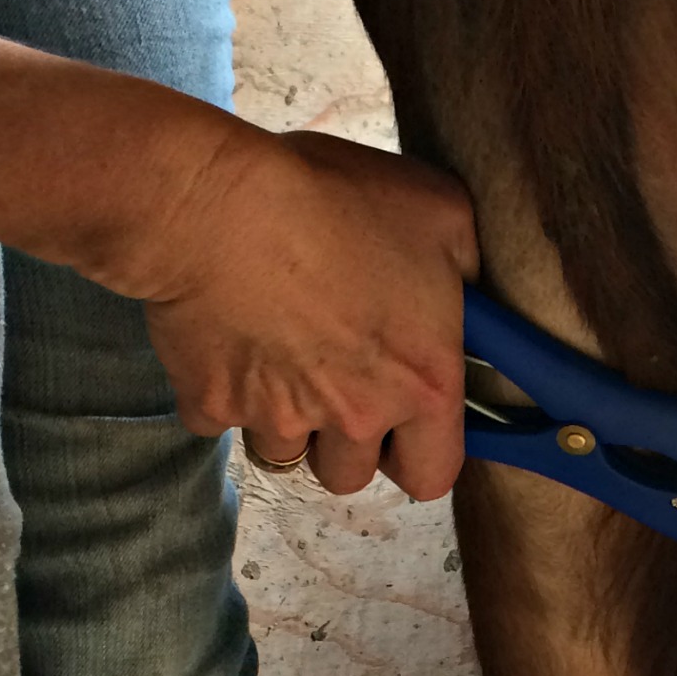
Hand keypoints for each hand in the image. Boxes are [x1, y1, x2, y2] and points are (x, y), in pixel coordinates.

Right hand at [117, 122, 478, 499]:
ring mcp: (278, 419)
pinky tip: (225, 335)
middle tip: (335, 380)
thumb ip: (465, 269)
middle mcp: (355, 417)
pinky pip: (219, 419)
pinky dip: (221, 390)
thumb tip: (464, 293)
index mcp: (422, 385)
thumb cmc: (333, 199)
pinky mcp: (211, 405)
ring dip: (284, 417)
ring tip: (278, 349)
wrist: (215, 200)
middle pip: (350, 474)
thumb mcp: (441, 213)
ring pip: (284, 452)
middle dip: (343, 441)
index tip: (405, 427)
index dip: (418, 455)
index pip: (433, 476)